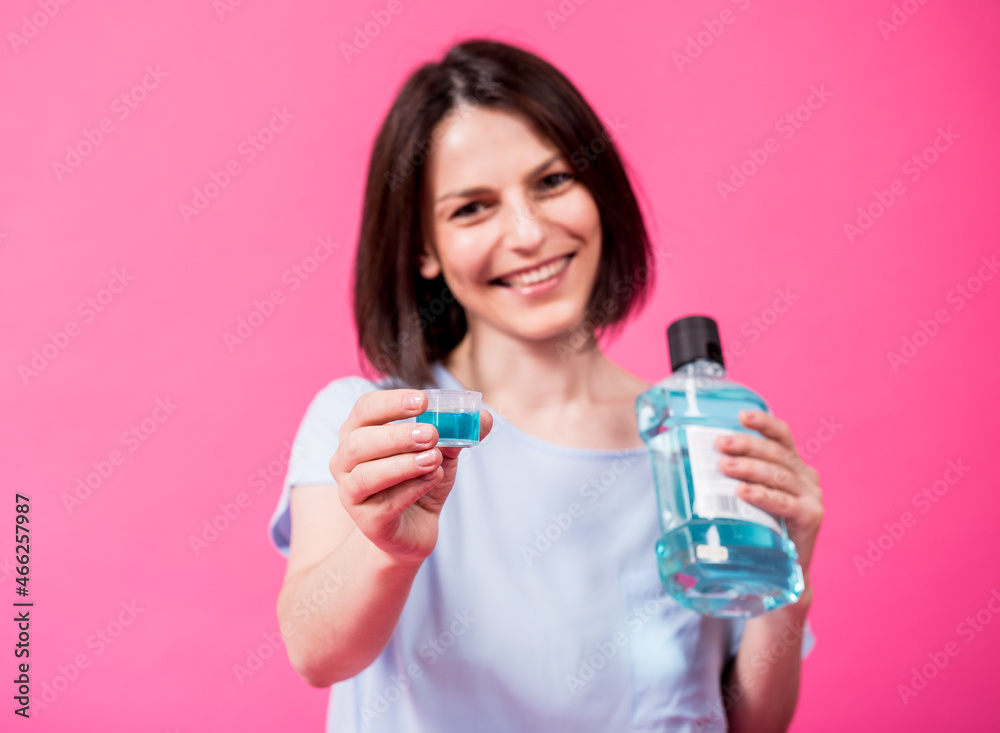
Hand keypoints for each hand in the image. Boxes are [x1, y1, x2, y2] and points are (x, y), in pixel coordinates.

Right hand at [329, 389, 492, 565]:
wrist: (414, 529)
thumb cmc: (419, 480)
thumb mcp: (442, 451)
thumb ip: (459, 432)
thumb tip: (484, 417)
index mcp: (358, 433)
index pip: (365, 408)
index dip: (391, 402)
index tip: (422, 400)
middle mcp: (345, 461)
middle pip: (359, 442)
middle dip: (397, 436)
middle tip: (431, 434)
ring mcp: (351, 493)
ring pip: (365, 475)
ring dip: (402, 464)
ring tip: (434, 459)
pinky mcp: (366, 523)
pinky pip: (384, 504)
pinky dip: (411, 490)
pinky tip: (432, 479)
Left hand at [715, 410, 823, 575]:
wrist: (784, 569)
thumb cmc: (761, 527)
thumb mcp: (751, 495)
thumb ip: (735, 477)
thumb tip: (689, 459)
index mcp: (793, 465)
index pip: (782, 436)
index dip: (763, 422)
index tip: (741, 415)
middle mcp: (806, 476)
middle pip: (776, 453)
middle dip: (745, 445)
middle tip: (719, 444)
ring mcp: (812, 496)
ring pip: (778, 475)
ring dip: (749, 468)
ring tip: (724, 467)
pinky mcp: (811, 517)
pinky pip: (785, 503)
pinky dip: (763, 496)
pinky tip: (744, 492)